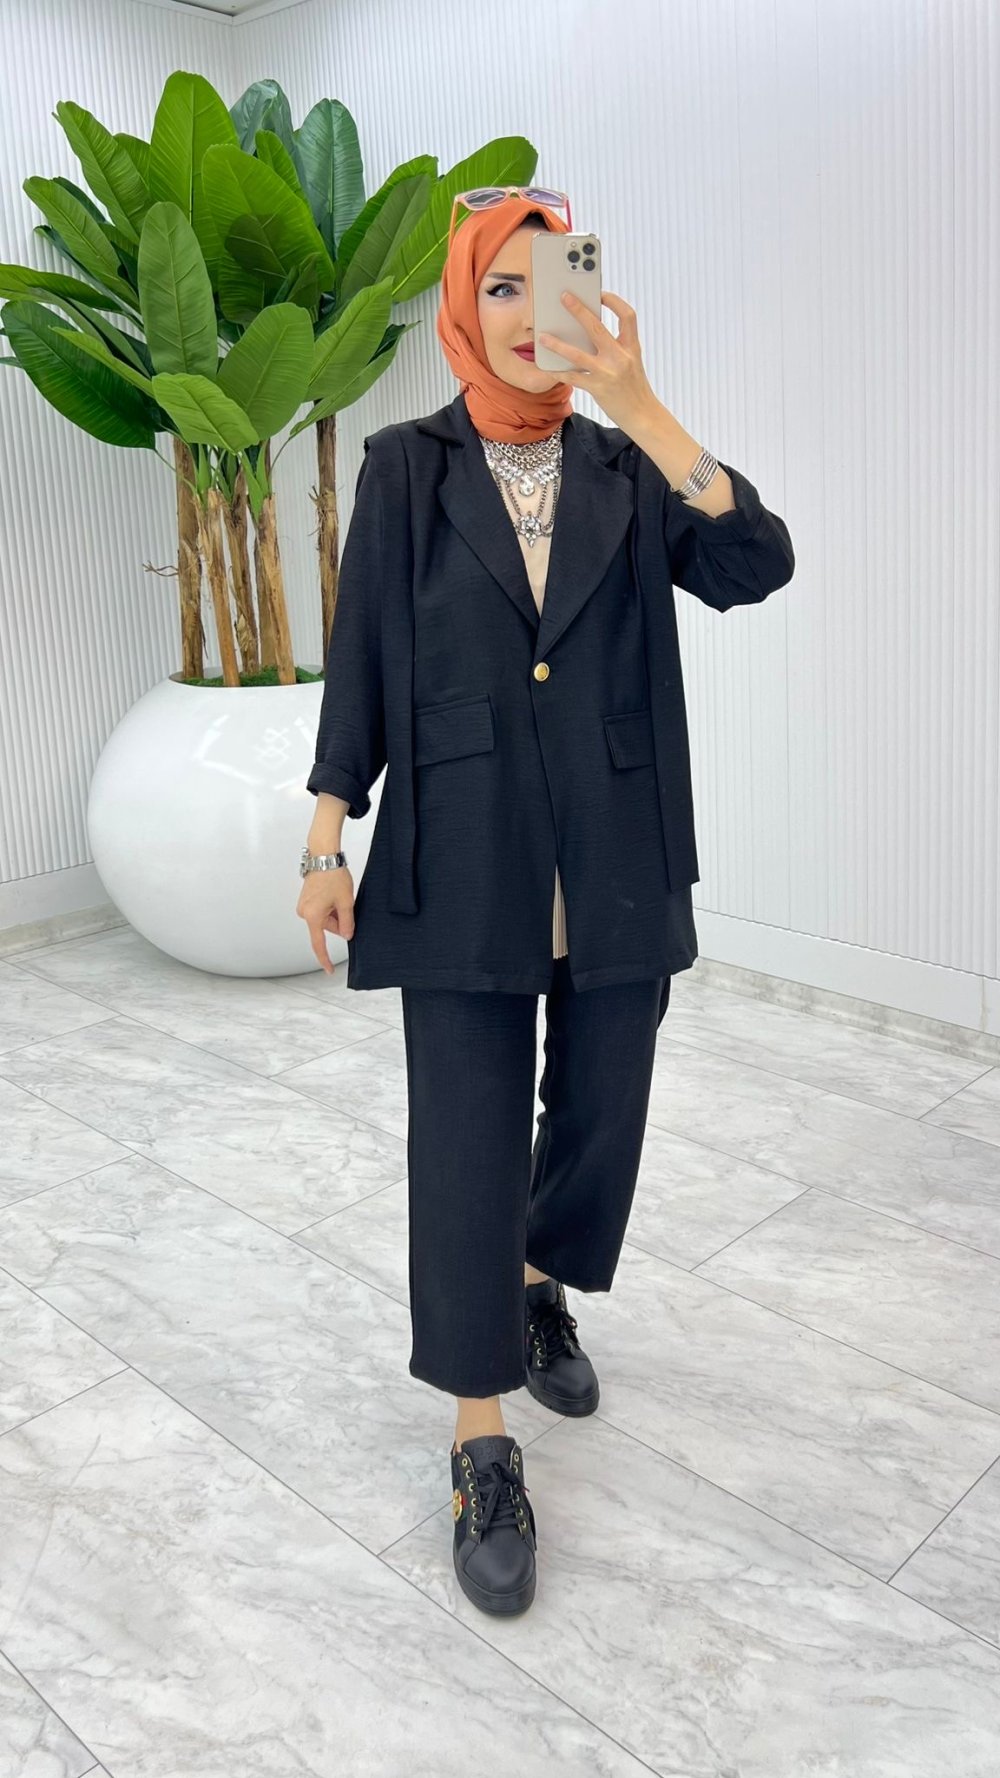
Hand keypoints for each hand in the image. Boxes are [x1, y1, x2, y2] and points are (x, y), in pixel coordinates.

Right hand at [296, 867, 355, 973]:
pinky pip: (320, 911)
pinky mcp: (305, 900)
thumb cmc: (333, 876)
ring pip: (324, 919)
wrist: (323, 856)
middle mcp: (304, 913)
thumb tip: (347, 936)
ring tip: (338, 895)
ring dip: (334, 912)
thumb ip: (347, 923)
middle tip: (346, 903)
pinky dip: (329, 907)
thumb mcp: (346, 902)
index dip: (325, 959)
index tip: (329, 970)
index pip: (319, 944)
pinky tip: (333, 894)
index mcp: (313, 916)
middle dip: (338, 921)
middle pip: (326, 928)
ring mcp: (304, 906)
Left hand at [536, 290, 657, 433]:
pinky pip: (573, 377)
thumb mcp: (632, 362)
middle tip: (564, 297)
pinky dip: (558, 372)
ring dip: (558, 345)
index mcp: (632, 347)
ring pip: (577, 354)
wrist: (643, 415)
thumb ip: (616, 347)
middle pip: (597, 327)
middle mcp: (621, 357)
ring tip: (543, 337)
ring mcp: (608, 373)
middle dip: (579, 310)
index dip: (614, 301)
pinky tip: (548, 368)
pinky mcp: (598, 388)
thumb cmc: (634, 388)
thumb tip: (588, 333)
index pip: (627, 315)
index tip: (600, 294)